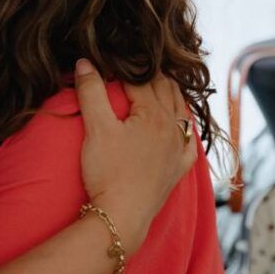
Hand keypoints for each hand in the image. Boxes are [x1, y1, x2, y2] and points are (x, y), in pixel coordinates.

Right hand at [75, 60, 196, 254]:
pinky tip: (181, 126)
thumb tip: (84, 62)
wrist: (121, 216)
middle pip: (165, 91)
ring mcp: (178, 150)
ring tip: (158, 83)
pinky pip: (190, 142)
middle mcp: (173, 128)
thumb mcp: (96, 128)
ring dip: (170, 94)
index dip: (125, 66)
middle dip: (150, 75)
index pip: (140, 80)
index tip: (114, 57)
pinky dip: (185, 128)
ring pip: (180, 112)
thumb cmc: (107, 172)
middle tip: (135, 63)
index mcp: (154, 114)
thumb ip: (91, 92)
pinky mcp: (178, 169)